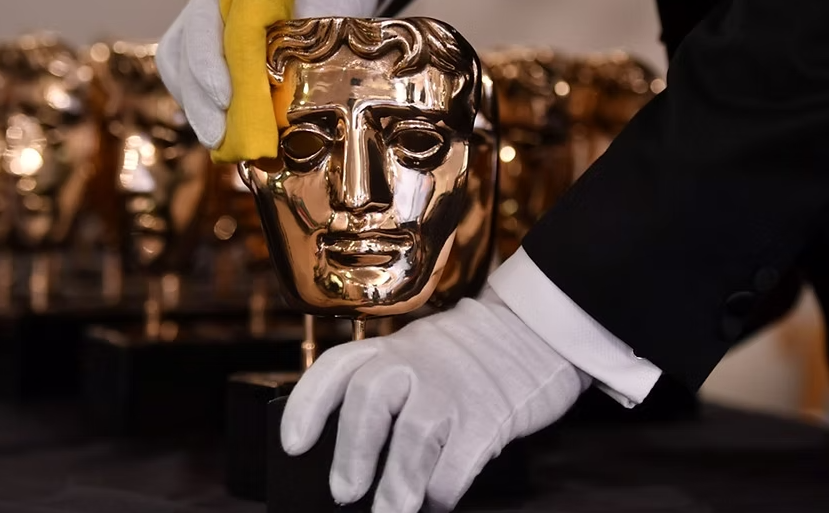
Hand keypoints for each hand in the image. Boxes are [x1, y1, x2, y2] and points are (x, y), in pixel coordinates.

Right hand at [156, 0, 394, 155]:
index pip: (204, 25)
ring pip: (180, 68)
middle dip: (198, 100)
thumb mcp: (329, 2)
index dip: (209, 66)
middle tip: (218, 138)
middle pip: (182, 52)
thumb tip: (290, 98)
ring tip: (218, 142)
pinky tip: (221, 131)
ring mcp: (204, 23)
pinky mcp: (210, 47)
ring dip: (196, 108)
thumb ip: (308, 39)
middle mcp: (208, 1)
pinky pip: (190, 78)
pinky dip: (202, 106)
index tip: (224, 99)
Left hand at [280, 287, 591, 512]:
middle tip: (343, 493)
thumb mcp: (421, 356)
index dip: (307, 405)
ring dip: (395, 485)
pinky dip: (442, 490)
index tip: (292, 444)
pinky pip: (458, 461)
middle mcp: (417, 361)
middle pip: (370, 397)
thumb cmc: (470, 356)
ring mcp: (455, 387)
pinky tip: (437, 497)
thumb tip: (353, 461)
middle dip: (352, 452)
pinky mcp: (490, 415)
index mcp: (392, 348)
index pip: (338, 367)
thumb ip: (390, 394)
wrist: (536, 332)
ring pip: (413, 436)